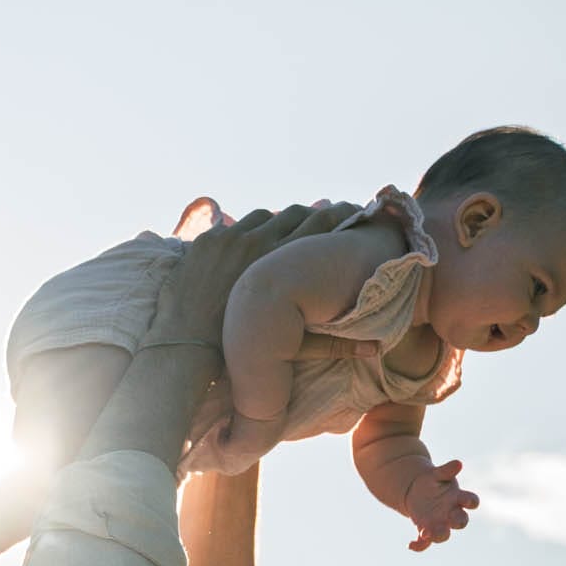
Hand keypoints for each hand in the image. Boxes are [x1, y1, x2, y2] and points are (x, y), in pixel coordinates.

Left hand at [148, 201, 362, 348]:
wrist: (187, 345)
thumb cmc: (242, 351)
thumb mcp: (293, 346)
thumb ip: (336, 343)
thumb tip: (378, 348)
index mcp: (282, 261)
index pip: (321, 224)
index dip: (340, 217)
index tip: (352, 216)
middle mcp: (259, 240)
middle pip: (296, 214)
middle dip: (314, 215)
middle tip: (327, 218)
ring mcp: (230, 238)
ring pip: (265, 216)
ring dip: (279, 221)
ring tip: (289, 229)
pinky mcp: (208, 241)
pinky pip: (235, 226)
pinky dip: (249, 230)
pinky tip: (254, 238)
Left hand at [405, 460, 479, 552]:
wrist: (416, 490)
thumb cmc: (433, 480)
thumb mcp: (437, 474)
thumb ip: (446, 470)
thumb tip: (458, 463)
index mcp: (458, 498)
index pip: (471, 501)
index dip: (471, 502)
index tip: (468, 501)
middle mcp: (452, 513)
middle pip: (460, 521)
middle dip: (457, 522)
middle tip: (450, 519)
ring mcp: (440, 523)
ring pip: (444, 534)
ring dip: (437, 535)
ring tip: (426, 533)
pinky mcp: (427, 530)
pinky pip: (426, 542)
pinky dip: (419, 545)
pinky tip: (411, 545)